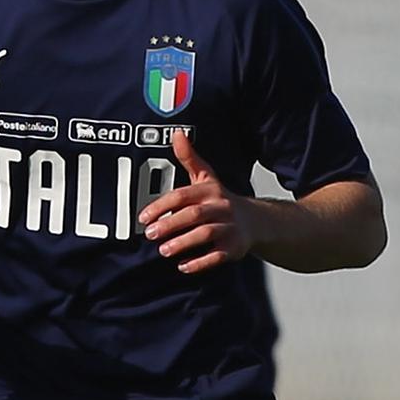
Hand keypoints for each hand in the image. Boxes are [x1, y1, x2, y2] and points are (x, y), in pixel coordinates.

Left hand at [139, 130, 253, 274]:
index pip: (182, 196)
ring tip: (163, 251)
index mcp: (209, 191)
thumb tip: (177, 133)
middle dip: (170, 225)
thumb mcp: (206, 178)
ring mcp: (229, 228)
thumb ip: (189, 158)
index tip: (143, 218)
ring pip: (206, 234)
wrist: (256, 221)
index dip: (161, 206)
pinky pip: (218, 255)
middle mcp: (220, 207)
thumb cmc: (221, 200)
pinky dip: (201, 262)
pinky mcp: (235, 247)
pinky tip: (184, 266)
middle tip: (150, 235)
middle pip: (193, 215)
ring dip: (183, 243)